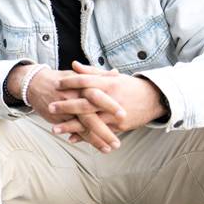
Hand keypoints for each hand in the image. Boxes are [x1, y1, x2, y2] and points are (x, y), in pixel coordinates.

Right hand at [9, 63, 125, 152]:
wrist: (36, 84)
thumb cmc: (62, 80)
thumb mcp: (79, 75)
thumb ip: (97, 75)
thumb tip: (115, 72)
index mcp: (81, 86)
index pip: (97, 96)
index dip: (110, 105)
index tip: (124, 114)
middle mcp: (73, 98)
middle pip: (90, 114)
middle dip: (104, 127)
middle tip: (118, 138)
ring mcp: (65, 110)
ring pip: (82, 126)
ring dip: (97, 138)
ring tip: (111, 147)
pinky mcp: (59, 118)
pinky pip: (73, 130)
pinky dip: (85, 139)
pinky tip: (98, 147)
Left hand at [50, 61, 166, 136]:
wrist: (154, 99)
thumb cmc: (128, 86)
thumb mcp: (111, 77)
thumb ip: (91, 72)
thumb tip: (73, 65)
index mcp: (108, 84)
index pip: (86, 81)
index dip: (71, 82)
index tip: (56, 83)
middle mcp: (111, 99)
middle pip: (86, 103)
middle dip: (67, 106)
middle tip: (50, 108)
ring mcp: (114, 115)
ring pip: (91, 122)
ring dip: (72, 126)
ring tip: (55, 129)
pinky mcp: (118, 127)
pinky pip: (99, 132)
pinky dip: (85, 137)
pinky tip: (71, 138)